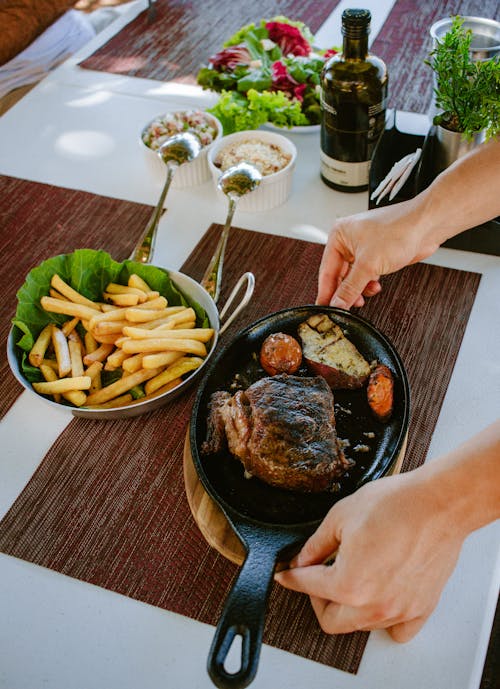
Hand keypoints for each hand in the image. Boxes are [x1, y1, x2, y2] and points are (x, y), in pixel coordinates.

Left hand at [275, 470, 463, 641]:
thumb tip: (302, 560)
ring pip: (362, 625)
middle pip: (330, 620)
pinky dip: (385, 620)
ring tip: (350, 579)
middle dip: (317, 599)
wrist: (438, 503)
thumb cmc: (395, 504)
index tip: (286, 574)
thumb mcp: (340, 517)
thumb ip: (315, 545)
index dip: (291, 576)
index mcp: (348, 584)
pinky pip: (398, 629)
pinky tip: (379, 598)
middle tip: (317, 576)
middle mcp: (374, 606)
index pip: (307, 586)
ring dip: (349, 607)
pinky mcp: (422, 607)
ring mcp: (400, 610)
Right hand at [316, 202, 432, 308]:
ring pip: (353, 276)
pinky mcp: (376, 254)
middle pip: (339, 275)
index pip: (326, 270)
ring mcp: (362, 247)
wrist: (427, 225)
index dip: (326, 292)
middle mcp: (348, 240)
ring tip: (365, 295)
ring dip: (359, 288)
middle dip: (346, 291)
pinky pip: (365, 274)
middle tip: (346, 308)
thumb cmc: (399, 230)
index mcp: (339, 235)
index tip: (324, 309)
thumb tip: (337, 304)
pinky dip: (369, 283)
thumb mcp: (369, 265)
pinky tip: (376, 285)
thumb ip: (350, 288)